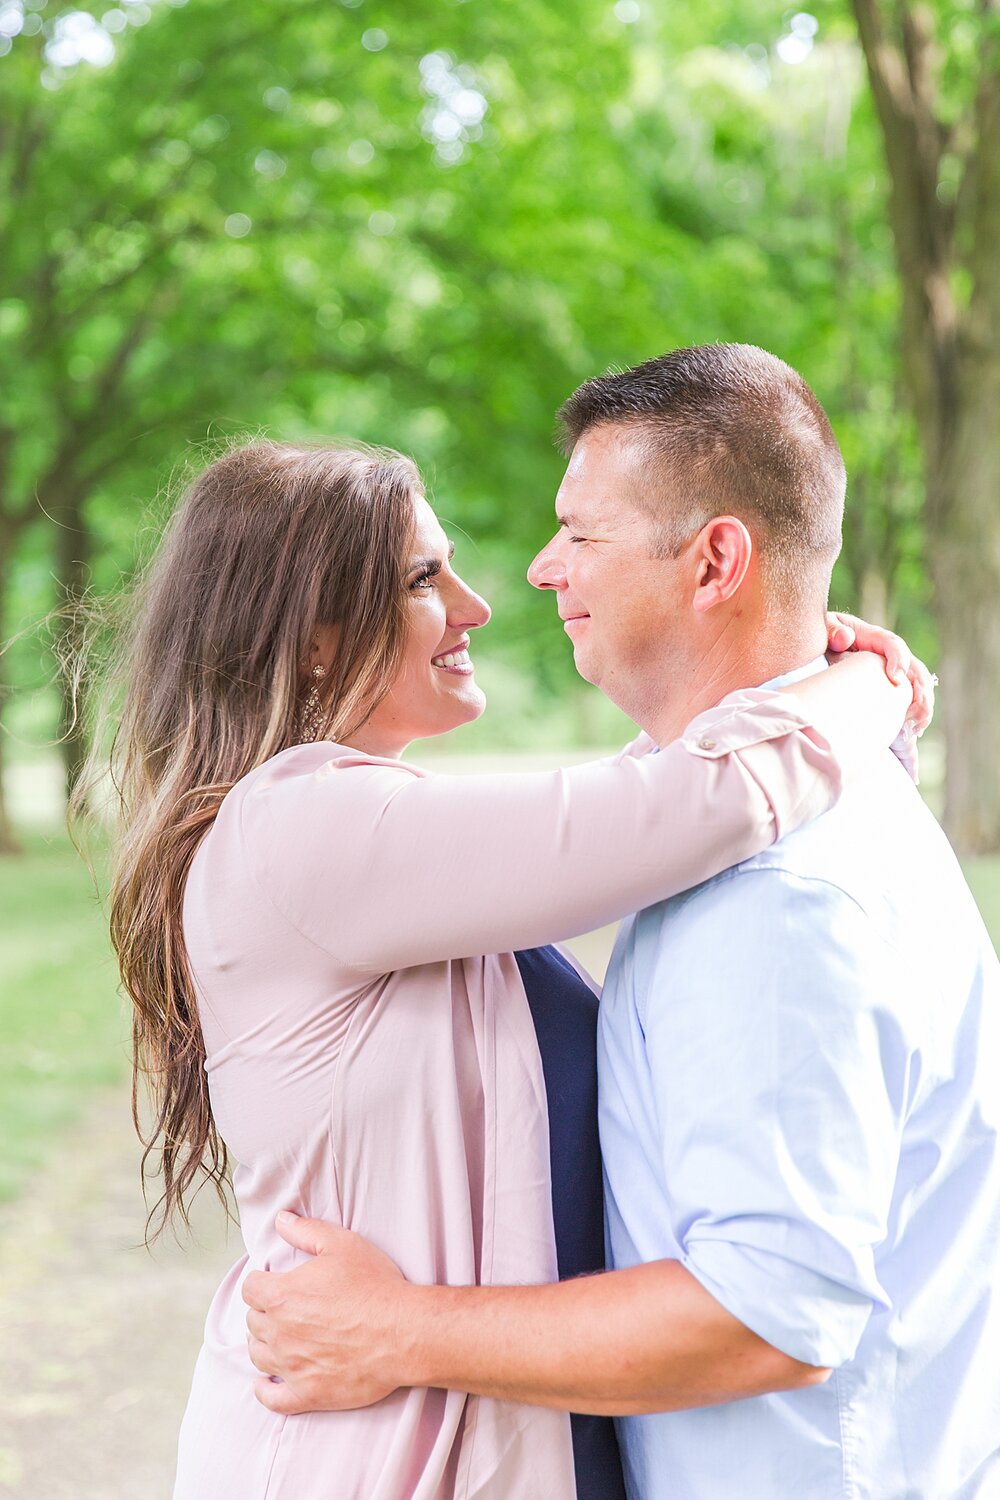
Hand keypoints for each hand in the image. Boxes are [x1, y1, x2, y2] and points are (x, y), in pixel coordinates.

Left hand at [242, 1211, 409, 1414]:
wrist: (402, 1332)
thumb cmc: (374, 1285)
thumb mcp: (342, 1244)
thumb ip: (306, 1231)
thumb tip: (280, 1220)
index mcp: (281, 1295)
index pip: (250, 1288)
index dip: (261, 1281)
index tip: (274, 1281)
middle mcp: (279, 1333)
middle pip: (252, 1321)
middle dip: (264, 1311)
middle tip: (284, 1306)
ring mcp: (291, 1367)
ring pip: (258, 1356)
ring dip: (263, 1344)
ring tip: (278, 1337)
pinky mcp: (307, 1393)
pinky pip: (272, 1398)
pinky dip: (264, 1390)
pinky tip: (265, 1383)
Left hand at [825, 611, 935, 781]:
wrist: (825, 647)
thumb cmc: (825, 638)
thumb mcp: (824, 629)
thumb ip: (832, 631)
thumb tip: (843, 638)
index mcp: (875, 639)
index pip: (894, 645)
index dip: (899, 659)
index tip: (895, 678)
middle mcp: (891, 657)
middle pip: (916, 672)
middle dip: (920, 694)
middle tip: (912, 715)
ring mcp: (894, 675)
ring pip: (919, 690)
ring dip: (922, 711)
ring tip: (912, 730)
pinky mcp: (891, 691)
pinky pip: (910, 705)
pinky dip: (914, 720)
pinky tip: (909, 737)